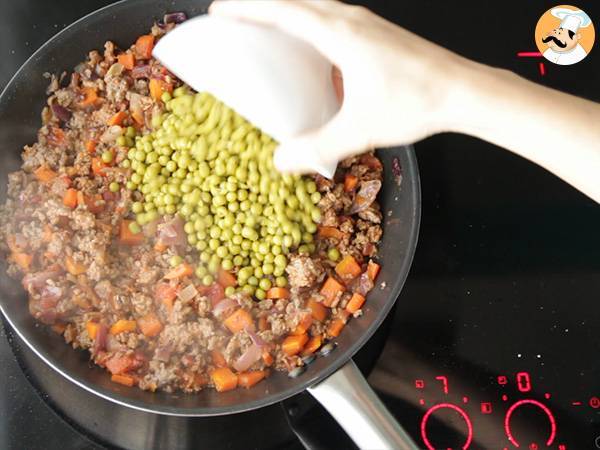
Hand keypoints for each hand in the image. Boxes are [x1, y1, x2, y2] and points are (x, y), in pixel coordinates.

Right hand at [209, 0, 468, 172]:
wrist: (462, 91)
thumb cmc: (414, 102)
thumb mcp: (359, 130)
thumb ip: (318, 146)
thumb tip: (282, 162)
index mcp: (339, 33)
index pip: (281, 10)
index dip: (246, 9)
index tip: (220, 11)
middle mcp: (350, 18)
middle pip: (295, 0)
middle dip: (260, 5)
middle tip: (236, 19)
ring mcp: (366, 22)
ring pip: (315, 5)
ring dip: (287, 11)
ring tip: (267, 30)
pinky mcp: (377, 32)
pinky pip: (333, 17)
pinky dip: (311, 24)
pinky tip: (312, 52)